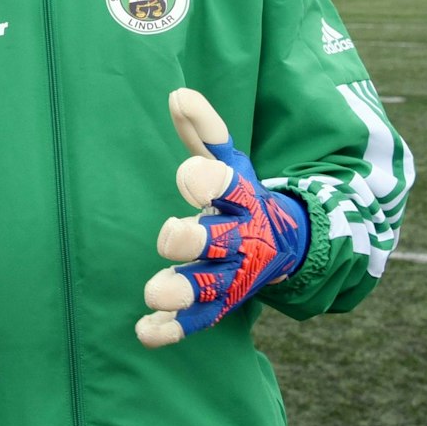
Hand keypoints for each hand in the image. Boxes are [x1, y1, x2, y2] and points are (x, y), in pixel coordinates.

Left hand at [137, 89, 309, 347]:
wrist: (281, 245)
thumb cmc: (241, 197)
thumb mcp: (230, 161)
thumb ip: (205, 130)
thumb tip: (177, 94)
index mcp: (241, 198)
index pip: (224, 185)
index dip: (204, 180)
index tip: (188, 176)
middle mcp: (239, 239)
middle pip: (214, 241)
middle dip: (190, 238)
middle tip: (171, 234)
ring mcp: (230, 276)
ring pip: (207, 289)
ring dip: (180, 290)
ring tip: (154, 291)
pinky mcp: (219, 305)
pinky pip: (198, 321)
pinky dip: (172, 329)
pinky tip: (145, 331)